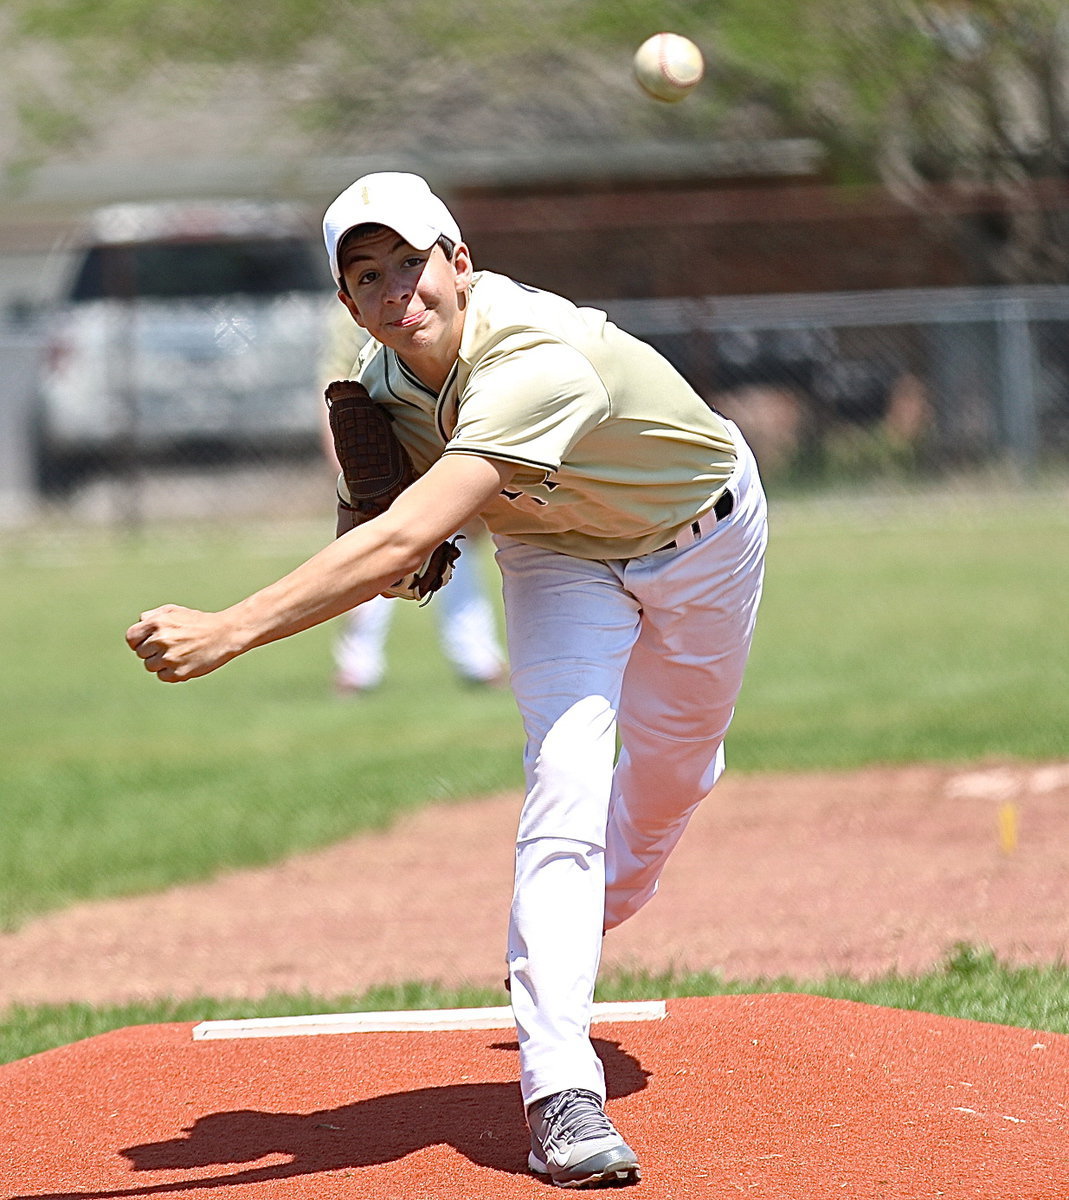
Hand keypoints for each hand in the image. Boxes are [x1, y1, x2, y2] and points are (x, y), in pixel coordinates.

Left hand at [125, 605, 239, 682]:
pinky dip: (172, 672)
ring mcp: (170, 657)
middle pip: (141, 653)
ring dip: (161, 663)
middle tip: (172, 647)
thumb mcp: (175, 611)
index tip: (149, 643)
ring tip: (179, 654)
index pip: (131, 638)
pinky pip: (163, 677)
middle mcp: (161, 639)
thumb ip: (153, 616)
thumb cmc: (198, 622)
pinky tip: (185, 663)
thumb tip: (139, 622)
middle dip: (153, 651)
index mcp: (157, 623)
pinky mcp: (179, 672)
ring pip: (151, 666)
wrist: (224, 634)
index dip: (138, 641)